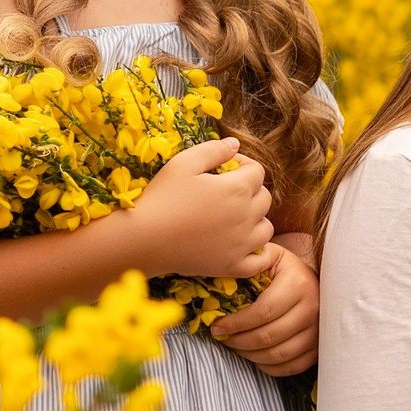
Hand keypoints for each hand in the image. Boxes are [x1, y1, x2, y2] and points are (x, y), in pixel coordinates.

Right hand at [128, 139, 272, 279]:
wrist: (144, 239)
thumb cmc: (162, 197)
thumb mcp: (184, 163)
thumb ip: (213, 150)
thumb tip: (235, 144)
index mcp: (238, 189)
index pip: (257, 172)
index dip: (242, 165)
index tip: (225, 167)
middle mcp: (247, 217)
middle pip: (264, 198)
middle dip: (250, 190)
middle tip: (225, 191)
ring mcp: (242, 245)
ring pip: (266, 229)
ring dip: (256, 220)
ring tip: (234, 218)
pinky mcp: (233, 266)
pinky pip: (261, 262)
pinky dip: (259, 253)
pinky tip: (245, 246)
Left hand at [209, 240, 316, 375]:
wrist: (314, 279)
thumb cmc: (284, 268)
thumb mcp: (270, 255)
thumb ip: (252, 261)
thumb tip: (226, 277)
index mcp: (298, 284)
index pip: (263, 312)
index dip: (236, 324)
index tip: (217, 327)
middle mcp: (313, 309)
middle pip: (269, 336)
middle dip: (239, 341)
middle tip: (223, 338)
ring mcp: (318, 331)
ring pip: (279, 354)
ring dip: (251, 355)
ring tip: (236, 346)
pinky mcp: (319, 347)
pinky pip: (292, 366)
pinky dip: (270, 367)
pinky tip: (255, 357)